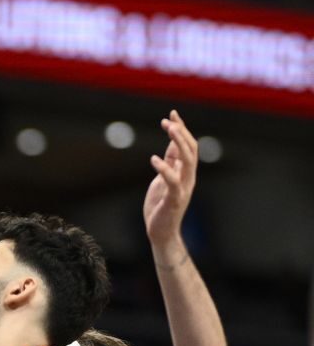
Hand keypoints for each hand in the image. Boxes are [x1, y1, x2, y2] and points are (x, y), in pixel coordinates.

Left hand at [143, 110, 197, 250]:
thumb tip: (172, 143)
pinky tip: (153, 159)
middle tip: (169, 119)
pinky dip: (164, 169)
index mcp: (186, 172)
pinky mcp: (174, 199)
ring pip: (188, 161)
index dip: (181, 129)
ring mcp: (183, 188)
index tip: (172, 113)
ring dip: (179, 143)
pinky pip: (173, 181)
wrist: (161, 231)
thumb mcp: (164, 178)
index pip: (188, 146)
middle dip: (181, 133)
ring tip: (169, 129)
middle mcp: (188, 178)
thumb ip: (171, 162)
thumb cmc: (161, 205)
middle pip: (191, 150)